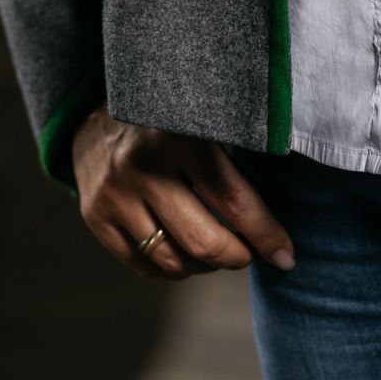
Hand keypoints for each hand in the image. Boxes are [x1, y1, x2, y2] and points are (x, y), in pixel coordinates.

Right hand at [71, 109, 296, 281]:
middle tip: (251, 253)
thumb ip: (237, 156)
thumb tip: (279, 217)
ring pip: (173, 261)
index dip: (265, 234)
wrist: (94, 110)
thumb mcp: (203, 118)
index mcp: (177, 134)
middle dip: (238, 256)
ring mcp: (113, 194)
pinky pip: (143, 266)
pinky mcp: (94, 216)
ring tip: (219, 250)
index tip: (286, 255)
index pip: (232, 200)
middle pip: (202, 241)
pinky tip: (187, 254)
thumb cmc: (169, 116)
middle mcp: (141, 166)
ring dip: (206, 266)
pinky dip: (174, 270)